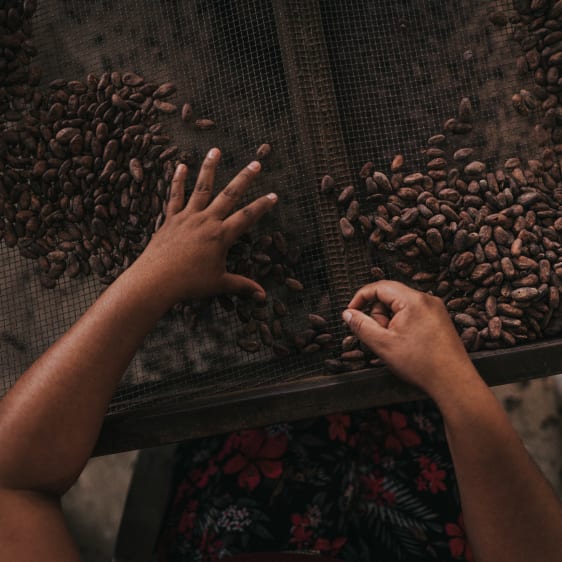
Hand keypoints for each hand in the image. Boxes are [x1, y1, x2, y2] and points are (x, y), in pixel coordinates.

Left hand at [134, 147, 277, 305]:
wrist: (155, 281)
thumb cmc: (189, 284)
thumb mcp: (219, 284)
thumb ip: (242, 286)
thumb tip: (263, 296)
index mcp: (221, 236)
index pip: (247, 217)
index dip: (262, 206)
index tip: (274, 195)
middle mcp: (207, 221)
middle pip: (229, 195)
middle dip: (245, 179)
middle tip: (256, 163)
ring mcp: (187, 217)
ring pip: (202, 188)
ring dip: (210, 168)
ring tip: (216, 150)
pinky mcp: (170, 219)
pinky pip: (175, 196)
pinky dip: (177, 180)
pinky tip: (180, 166)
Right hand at [342, 281, 478, 397]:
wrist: (453, 382)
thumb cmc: (422, 364)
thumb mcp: (383, 344)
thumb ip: (361, 326)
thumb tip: (348, 314)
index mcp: (413, 300)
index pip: (379, 287)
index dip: (360, 298)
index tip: (351, 313)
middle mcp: (426, 299)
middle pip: (390, 296)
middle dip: (378, 315)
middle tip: (380, 337)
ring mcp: (435, 309)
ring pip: (400, 307)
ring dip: (390, 322)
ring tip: (395, 344)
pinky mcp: (439, 320)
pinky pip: (413, 314)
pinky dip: (402, 326)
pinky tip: (405, 345)